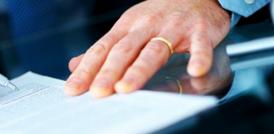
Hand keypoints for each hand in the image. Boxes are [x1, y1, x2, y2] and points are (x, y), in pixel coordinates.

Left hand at [65, 0, 229, 97]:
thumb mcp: (128, 27)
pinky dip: (198, 57)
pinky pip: (199, 45)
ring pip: (154, 50)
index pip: (103, 49)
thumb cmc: (158, 15)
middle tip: (97, 92)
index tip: (73, 88)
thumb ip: (105, 48)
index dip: (87, 69)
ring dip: (139, 69)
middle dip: (109, 72)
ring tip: (126, 88)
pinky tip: (194, 71)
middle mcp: (147, 25)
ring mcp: (173, 27)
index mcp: (127, 26)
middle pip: (124, 50)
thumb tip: (75, 64)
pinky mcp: (199, 30)